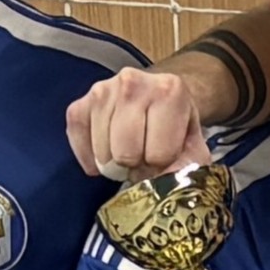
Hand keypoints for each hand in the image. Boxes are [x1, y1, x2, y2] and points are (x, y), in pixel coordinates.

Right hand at [69, 65, 221, 180]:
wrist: (159, 97)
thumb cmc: (175, 126)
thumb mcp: (192, 146)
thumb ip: (187, 167)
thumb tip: (166, 186)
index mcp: (169, 91)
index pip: (158, 154)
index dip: (160, 166)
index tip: (163, 158)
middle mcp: (133, 82)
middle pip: (126, 154)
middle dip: (135, 165)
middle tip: (143, 157)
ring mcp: (103, 90)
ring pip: (102, 153)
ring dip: (114, 162)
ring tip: (127, 151)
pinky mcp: (80, 103)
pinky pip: (77, 142)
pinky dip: (90, 159)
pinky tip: (104, 156)